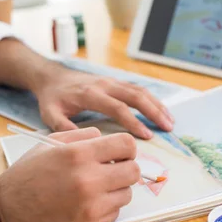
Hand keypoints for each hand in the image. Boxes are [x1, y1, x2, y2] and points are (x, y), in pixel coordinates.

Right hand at [0, 128, 139, 221]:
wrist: (4, 214)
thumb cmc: (26, 176)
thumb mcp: (49, 144)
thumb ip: (82, 136)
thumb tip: (106, 138)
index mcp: (79, 154)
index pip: (127, 145)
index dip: (126, 147)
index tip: (119, 152)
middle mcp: (89, 180)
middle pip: (134, 171)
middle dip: (125, 167)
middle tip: (111, 169)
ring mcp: (90, 206)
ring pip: (127, 193)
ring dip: (116, 189)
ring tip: (95, 187)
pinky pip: (115, 213)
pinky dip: (106, 207)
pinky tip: (87, 203)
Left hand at [34, 65, 173, 137]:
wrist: (52, 77)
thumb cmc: (52, 98)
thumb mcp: (50, 115)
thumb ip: (65, 129)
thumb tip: (85, 145)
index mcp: (90, 94)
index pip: (118, 108)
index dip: (134, 122)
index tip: (147, 136)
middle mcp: (105, 85)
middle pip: (135, 96)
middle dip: (154, 112)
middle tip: (167, 128)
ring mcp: (111, 81)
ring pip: (140, 91)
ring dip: (157, 105)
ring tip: (170, 121)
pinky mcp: (115, 82)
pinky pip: (137, 89)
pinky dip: (152, 99)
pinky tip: (161, 111)